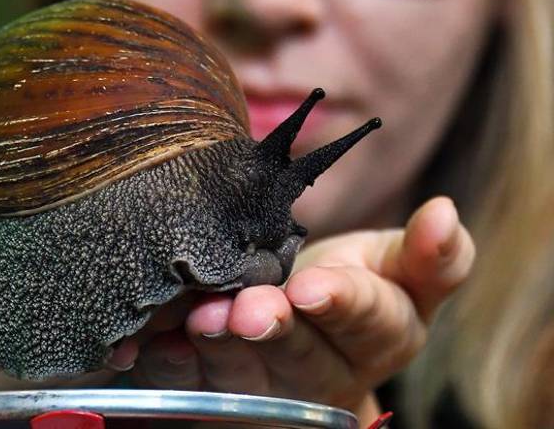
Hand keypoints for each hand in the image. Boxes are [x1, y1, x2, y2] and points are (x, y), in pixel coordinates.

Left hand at [130, 196, 474, 412]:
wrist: (295, 315)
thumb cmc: (350, 280)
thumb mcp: (392, 265)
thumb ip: (427, 253)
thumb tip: (444, 212)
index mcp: (380, 336)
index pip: (370, 322)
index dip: (342, 303)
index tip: (313, 287)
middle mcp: (325, 373)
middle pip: (301, 356)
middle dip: (275, 331)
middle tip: (251, 308)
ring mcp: (267, 388)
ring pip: (242, 374)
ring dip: (219, 347)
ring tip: (202, 317)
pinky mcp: (213, 391)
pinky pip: (188, 382)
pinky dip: (172, 360)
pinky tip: (160, 339)